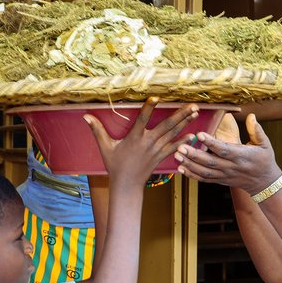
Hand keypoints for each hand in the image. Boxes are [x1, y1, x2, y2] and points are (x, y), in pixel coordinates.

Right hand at [84, 98, 198, 188]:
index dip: (149, 108)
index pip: (142, 120)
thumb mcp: (105, 147)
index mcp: (134, 138)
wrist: (126, 184)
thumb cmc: (115, 165)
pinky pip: (174, 147)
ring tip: (196, 112)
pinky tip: (193, 134)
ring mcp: (156, 150)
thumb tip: (85, 116)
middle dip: (180, 114)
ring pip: (173, 134)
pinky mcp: (161, 156)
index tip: (156, 97)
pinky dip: (184, 141)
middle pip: (166, 126)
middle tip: (193, 104)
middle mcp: (148, 142)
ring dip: (185, 123)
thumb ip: (97, 130)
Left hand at [176, 113, 281, 194]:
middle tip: (180, 147)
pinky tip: (180, 168)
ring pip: (204, 172)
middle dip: (194, 155)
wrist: (264, 182)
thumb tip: (251, 116)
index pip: (223, 149)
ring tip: (176, 156)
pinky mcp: (220, 181)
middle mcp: (231, 167)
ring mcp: (224, 175)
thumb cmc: (264, 159)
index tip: (199, 134)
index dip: (211, 143)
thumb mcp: (265, 144)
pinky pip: (204, 179)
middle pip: (209, 162)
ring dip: (189, 164)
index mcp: (241, 156)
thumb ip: (256, 130)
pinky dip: (192, 175)